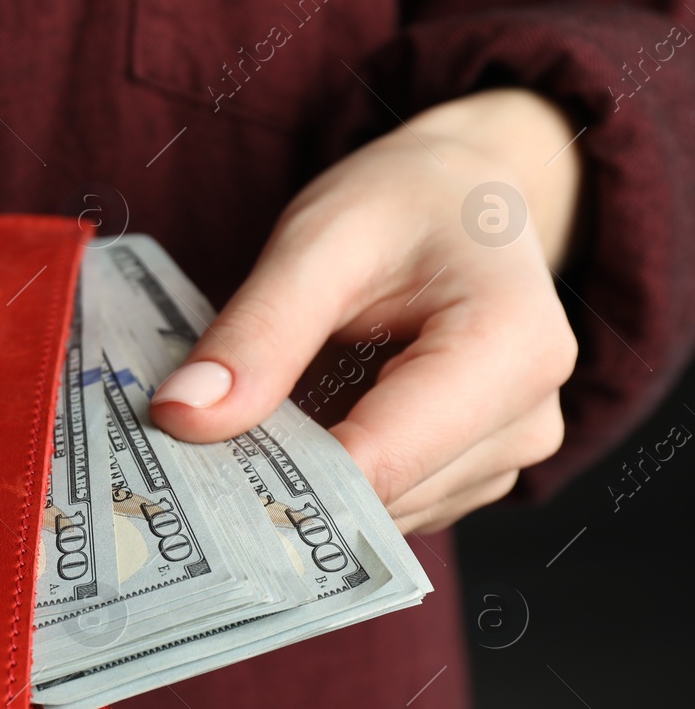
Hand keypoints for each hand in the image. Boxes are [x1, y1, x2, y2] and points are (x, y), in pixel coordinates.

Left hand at [148, 88, 581, 533]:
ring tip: (255, 420)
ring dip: (307, 485)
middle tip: (200, 442)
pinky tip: (297, 431)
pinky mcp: (477, 473)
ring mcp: (509, 455)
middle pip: (382, 496)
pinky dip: (332, 482)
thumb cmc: (404, 203)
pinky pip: (389, 504)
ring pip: (380, 513)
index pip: (383, 460)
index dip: (283, 480)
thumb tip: (181, 417)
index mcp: (510, 349)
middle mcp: (527, 418)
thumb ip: (256, 333)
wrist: (466, 194)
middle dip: (286, 482)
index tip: (195, 474)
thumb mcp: (317, 240)